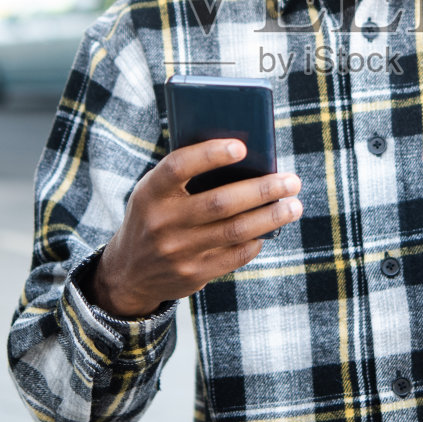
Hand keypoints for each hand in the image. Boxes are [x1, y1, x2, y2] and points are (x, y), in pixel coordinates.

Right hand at [87, 139, 301, 317]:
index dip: (209, 155)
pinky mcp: (192, 274)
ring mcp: (177, 252)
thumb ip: (187, 176)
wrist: (129, 273)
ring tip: (293, 205)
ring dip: (271, 217)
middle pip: (220, 202)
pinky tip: (270, 230)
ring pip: (235, 231)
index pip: (179, 167)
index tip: (242, 146)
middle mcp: (162, 223)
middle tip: (292, 180)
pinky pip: (234, 256)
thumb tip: (247, 158)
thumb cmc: (154, 216)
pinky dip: (256, 241)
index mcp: (150, 193)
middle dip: (262, 189)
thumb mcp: (156, 193)